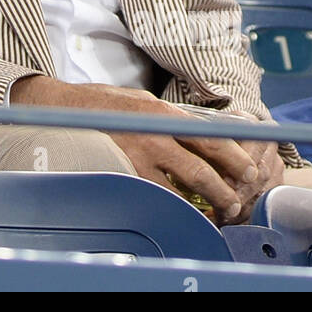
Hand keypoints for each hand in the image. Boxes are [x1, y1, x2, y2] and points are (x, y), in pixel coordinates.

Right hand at [9, 76, 274, 224]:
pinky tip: (185, 211)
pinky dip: (175, 204)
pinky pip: (157, 194)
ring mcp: (138, 155)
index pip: (211, 136)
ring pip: (184, 186)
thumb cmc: (104, 103)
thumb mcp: (144, 100)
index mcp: (164, 113)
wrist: (62, 108)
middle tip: (238, 201)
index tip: (249, 169)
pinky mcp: (124, 171)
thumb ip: (172, 117)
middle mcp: (155, 134)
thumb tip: (205, 129)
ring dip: (207, 201)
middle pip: (204, 166)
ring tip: (219, 211)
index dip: (235, 156)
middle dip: (227, 187)